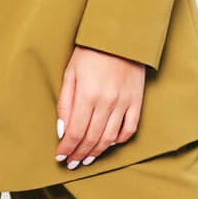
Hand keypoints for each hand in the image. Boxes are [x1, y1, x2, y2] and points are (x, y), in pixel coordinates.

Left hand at [54, 45, 145, 168]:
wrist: (120, 34)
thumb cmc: (90, 50)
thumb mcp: (71, 71)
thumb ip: (65, 102)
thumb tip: (62, 130)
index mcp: (87, 94)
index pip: (75, 132)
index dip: (67, 148)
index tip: (60, 157)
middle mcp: (106, 102)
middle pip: (92, 138)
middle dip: (79, 153)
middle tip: (71, 163)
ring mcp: (124, 103)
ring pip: (109, 138)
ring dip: (97, 152)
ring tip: (87, 159)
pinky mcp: (136, 101)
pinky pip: (130, 129)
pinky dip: (119, 140)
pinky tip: (109, 144)